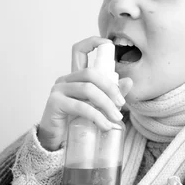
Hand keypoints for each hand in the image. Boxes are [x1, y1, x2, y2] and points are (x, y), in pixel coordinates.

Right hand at [38, 36, 132, 150]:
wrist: (56, 142)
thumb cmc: (75, 123)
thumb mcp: (96, 106)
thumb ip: (111, 94)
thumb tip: (129, 81)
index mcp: (75, 76)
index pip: (79, 50)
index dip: (93, 42)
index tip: (110, 45)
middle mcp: (65, 79)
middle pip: (91, 73)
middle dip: (110, 88)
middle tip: (121, 104)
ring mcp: (58, 89)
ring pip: (88, 89)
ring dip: (106, 104)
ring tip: (116, 119)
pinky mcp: (55, 103)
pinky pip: (80, 106)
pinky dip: (97, 116)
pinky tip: (105, 125)